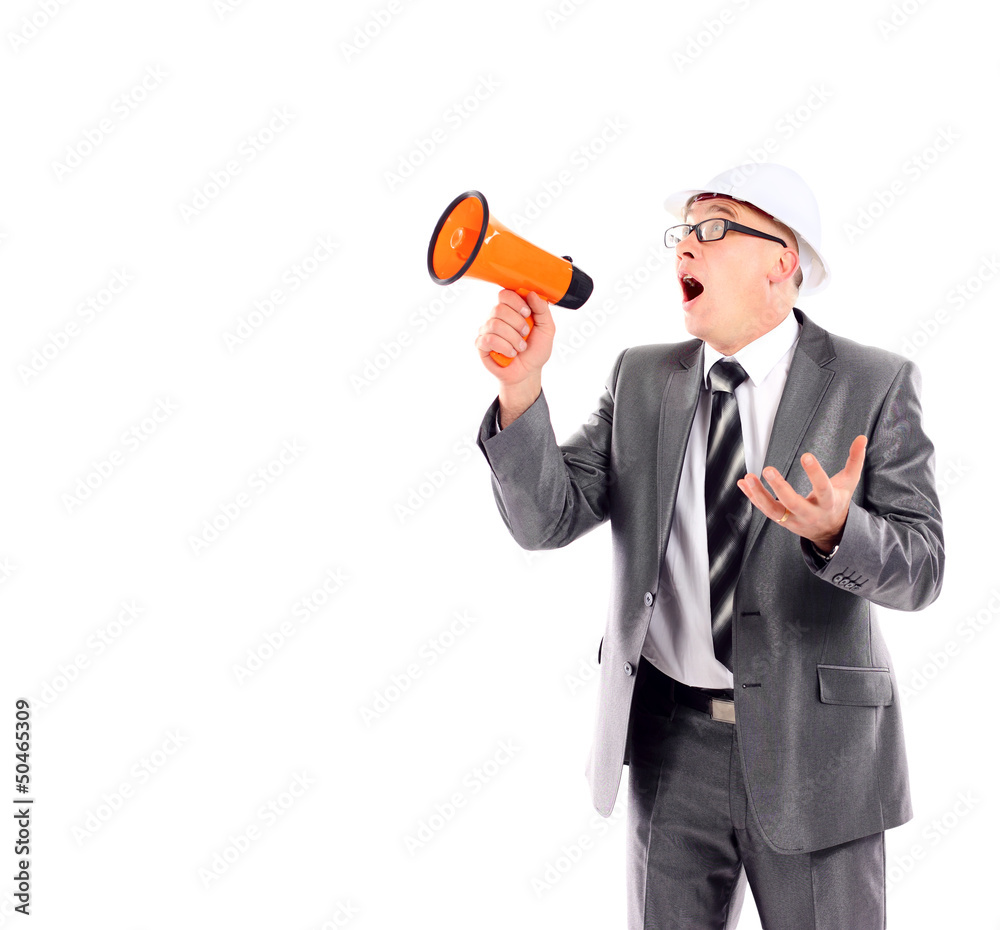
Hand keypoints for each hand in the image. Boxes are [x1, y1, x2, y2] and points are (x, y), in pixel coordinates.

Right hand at [475, 290, 554, 383]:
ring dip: (513, 338)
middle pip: (499, 308)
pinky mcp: (482, 344)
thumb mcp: (547, 329)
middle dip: (517, 323)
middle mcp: (497, 318)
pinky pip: (489, 339)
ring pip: (495, 324)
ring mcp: (487, 330)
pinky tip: (511, 353)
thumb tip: (531, 293)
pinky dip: (504, 347)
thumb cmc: (535, 351)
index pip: (505, 294)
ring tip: (520, 347)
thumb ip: (542, 310)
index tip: (527, 313)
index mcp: (511, 310)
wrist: (528, 372)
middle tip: (525, 333)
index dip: (516, 302)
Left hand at [736, 435, 866, 551]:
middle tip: (768, 469)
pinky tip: (743, 483)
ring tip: (748, 478)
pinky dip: (752, 497)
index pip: (823, 488)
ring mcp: (794, 520)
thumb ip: (855, 460)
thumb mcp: (848, 483)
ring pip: (773, 511)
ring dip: (759, 495)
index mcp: (829, 503)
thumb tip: (862, 437)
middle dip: (780, 488)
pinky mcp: (782, 521)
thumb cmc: (837, 502)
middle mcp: (810, 514)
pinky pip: (764, 510)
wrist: (830, 531)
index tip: (806, 455)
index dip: (815, 473)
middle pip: (794, 504)